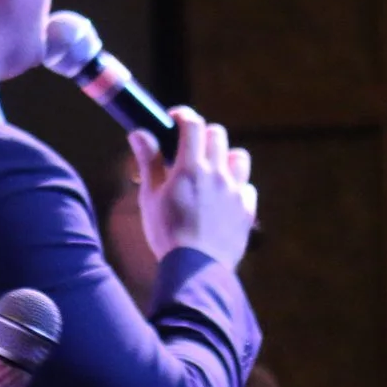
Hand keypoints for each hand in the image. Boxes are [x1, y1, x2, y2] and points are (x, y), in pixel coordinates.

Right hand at [132, 108, 256, 269]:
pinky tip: (223, 199)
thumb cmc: (166, 234)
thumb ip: (149, 162)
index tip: (175, 119)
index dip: (184, 116)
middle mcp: (217, 174)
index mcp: (190, 168)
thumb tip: (139, 133)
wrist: (195, 270)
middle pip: (218, 135)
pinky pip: (247, 187)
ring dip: (225, 158)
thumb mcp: (150, 197)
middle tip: (190, 149)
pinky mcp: (246, 210)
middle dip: (203, 135)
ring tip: (211, 172)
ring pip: (239, 157)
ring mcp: (235, 191)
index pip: (193, 124)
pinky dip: (236, 187)